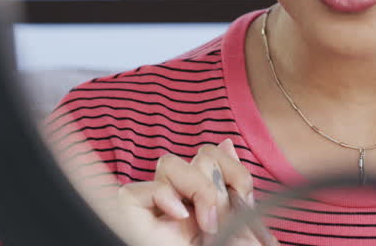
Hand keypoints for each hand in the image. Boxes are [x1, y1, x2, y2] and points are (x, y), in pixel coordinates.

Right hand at [111, 139, 261, 245]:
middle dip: (217, 178)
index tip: (246, 195)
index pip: (214, 158)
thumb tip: (227, 143)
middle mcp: (181, 204)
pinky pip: (135, 189)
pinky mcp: (128, 217)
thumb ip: (235, 193)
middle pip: (196, 155)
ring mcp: (155, 211)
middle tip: (224, 214)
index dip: (233, 166)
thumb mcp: (236, 231)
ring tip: (207, 221)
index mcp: (208, 205)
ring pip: (168, 163)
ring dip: (195, 186)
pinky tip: (179, 218)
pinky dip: (161, 196)